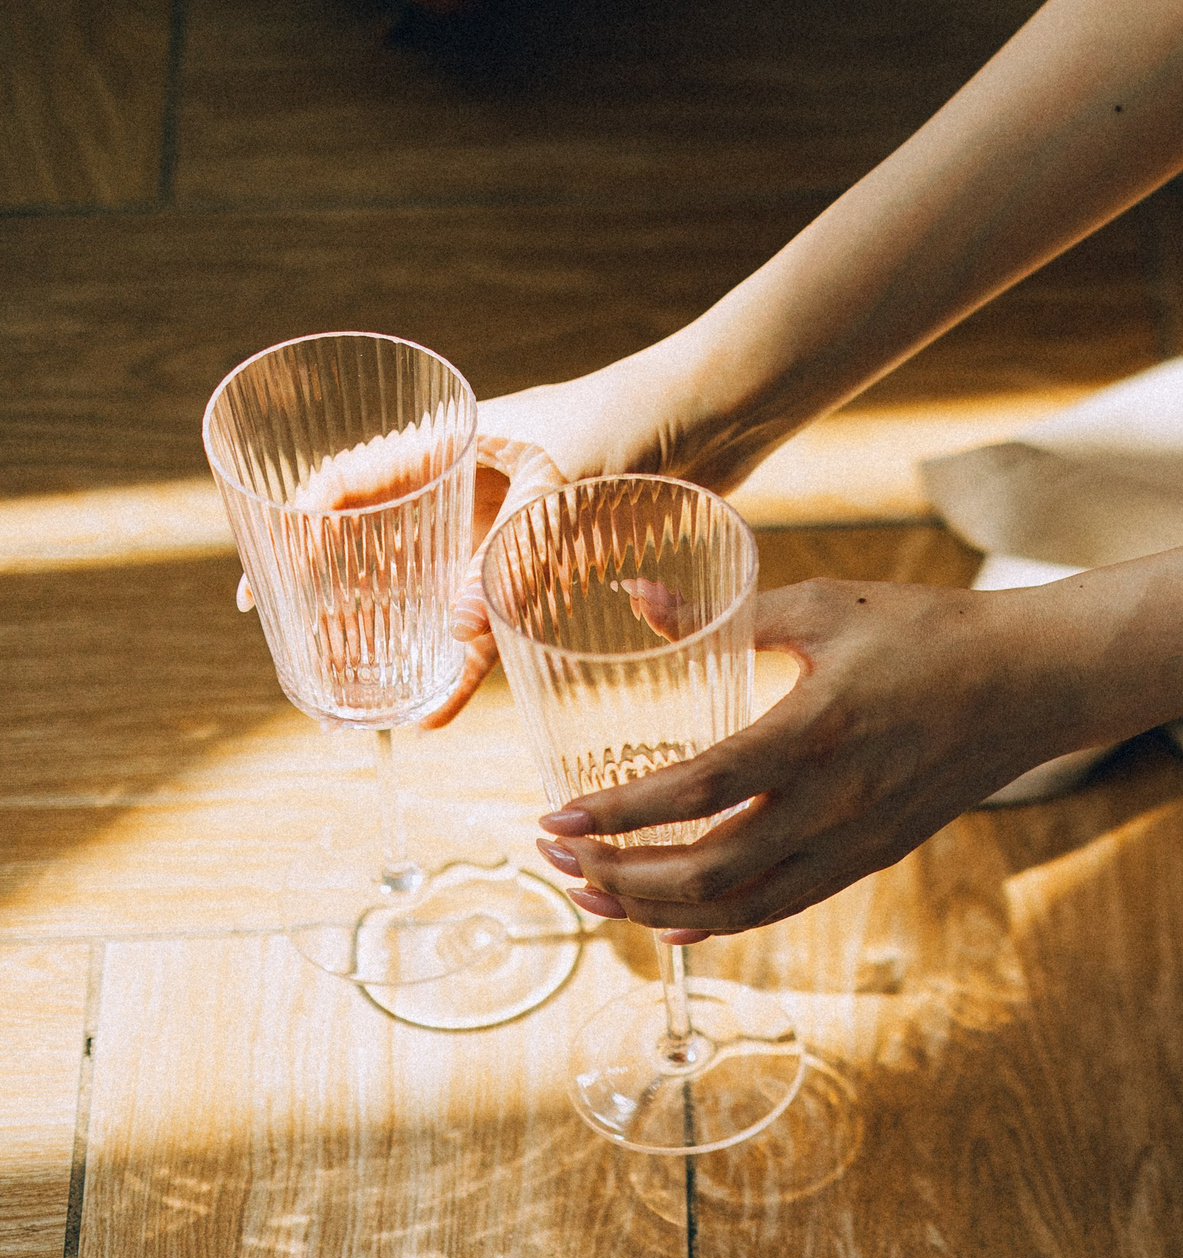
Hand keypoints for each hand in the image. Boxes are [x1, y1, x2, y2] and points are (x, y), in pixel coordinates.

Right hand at [235, 343, 739, 725]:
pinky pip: (495, 616)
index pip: (348, 487)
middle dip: (340, 607)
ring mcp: (506, 526)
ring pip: (435, 593)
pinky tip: (447, 705)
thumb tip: (459, 630)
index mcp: (449, 444)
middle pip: (380, 550)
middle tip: (310, 666)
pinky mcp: (550, 561)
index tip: (259, 589)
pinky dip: (472, 658)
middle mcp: (467, 488)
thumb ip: (514, 550)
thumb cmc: (631, 424)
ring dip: (403, 644)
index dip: (297, 536)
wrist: (714, 418)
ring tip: (369, 702)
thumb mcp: (564, 483)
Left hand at [529, 579, 1075, 941]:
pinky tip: (671, 923)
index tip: (552, 818)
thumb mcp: (825, 604)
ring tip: (593, 895)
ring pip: (740, 906)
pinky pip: (782, 907)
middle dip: (618, 875)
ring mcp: (854, 841)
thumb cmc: (930, 631)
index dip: (616, 814)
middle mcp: (832, 803)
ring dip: (655, 909)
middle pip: (705, 869)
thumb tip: (634, 597)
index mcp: (814, 732)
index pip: (695, 791)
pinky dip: (718, 924)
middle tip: (556, 859)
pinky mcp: (870, 856)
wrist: (1031, 684)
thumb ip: (725, 613)